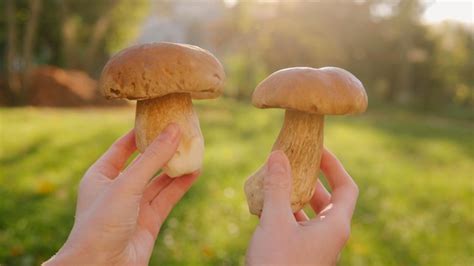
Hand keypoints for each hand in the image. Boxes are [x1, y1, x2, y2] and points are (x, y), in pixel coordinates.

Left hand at [44, 124, 198, 265]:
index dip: (140, 133)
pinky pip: (167, 198)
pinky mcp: (149, 221)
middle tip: (181, 132)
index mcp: (100, 176)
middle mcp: (117, 189)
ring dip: (175, 167)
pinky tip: (194, 172)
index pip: (122, 148)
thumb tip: (174, 130)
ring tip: (194, 149)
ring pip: (158, 181)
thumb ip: (152, 158)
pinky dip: (180, 185)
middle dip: (162, 149)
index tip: (158, 118)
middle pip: (144, 163)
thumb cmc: (101, 223)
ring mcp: (134, 206)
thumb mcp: (126, 184)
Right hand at [246, 148, 358, 264]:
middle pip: (329, 199)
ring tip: (277, 183)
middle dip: (311, 179)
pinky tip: (267, 207)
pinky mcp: (302, 255)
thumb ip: (278, 187)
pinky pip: (299, 227)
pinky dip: (287, 213)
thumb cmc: (277, 264)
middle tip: (294, 163)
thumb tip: (278, 155)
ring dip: (296, 196)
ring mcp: (317, 248)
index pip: (347, 187)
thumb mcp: (276, 221)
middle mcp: (331, 236)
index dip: (335, 166)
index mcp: (335, 226)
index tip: (317, 150)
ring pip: (312, 214)